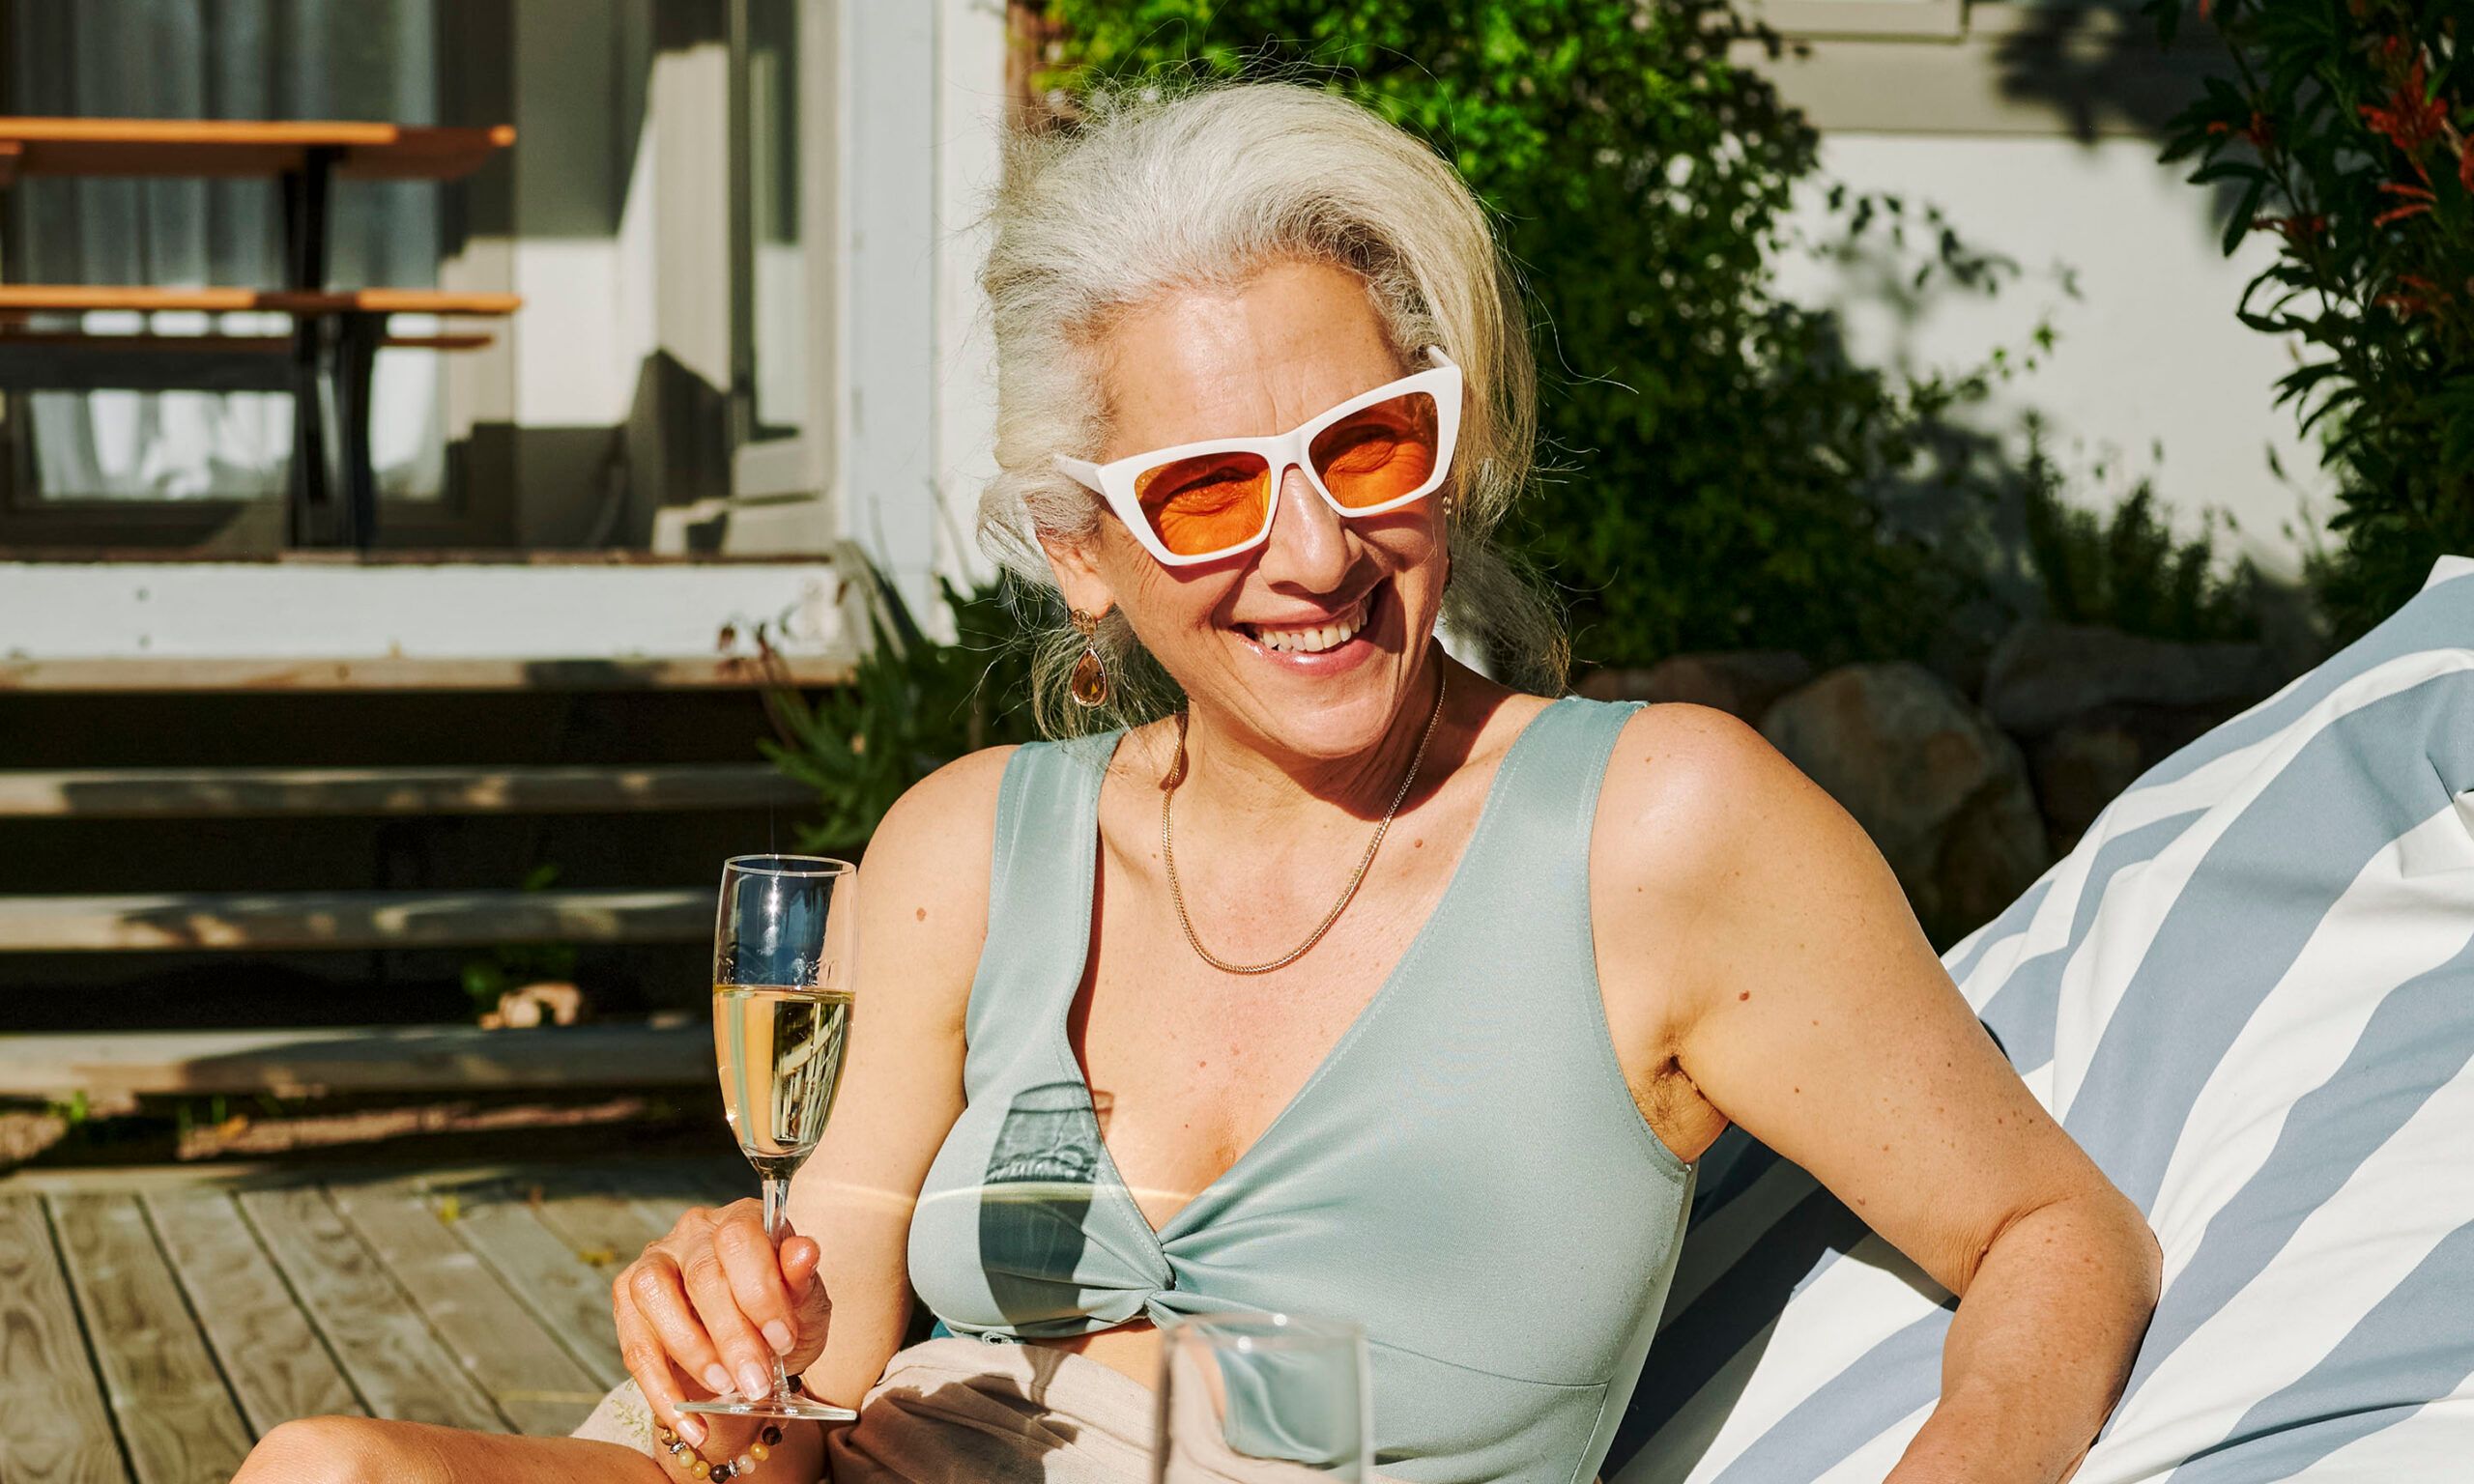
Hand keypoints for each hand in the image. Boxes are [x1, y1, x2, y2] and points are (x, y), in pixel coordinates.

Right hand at [613, 1199, 832, 1444]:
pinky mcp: (627, 1303)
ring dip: (692, 1352)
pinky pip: (634, 1347)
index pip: (739, 1239)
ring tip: (726, 1389)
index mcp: (741, 1219)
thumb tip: (805, 1250)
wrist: (754, 1358)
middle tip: (757, 1381)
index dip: (759, 1291)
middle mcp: (692, 1233)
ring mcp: (654, 1264)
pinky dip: (663, 1392)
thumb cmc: (781, 1321)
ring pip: (654, 1296)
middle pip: (701, 1275)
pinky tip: (693, 1425)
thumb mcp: (806, 1307)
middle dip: (733, 1336)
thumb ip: (803, 1282)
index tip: (783, 1339)